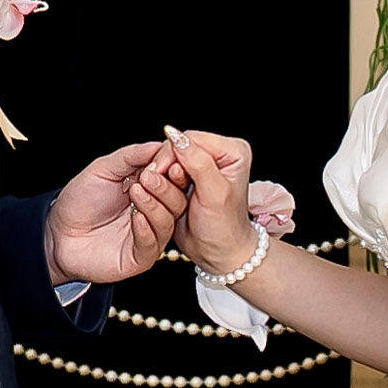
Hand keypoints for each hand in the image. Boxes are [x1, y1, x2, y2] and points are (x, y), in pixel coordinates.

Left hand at [47, 139, 185, 286]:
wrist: (58, 233)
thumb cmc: (80, 201)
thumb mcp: (104, 168)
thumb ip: (131, 156)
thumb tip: (160, 144)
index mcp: (150, 189)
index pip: (174, 178)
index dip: (174, 167)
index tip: (169, 158)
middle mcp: (154, 212)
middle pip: (178, 200)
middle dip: (165, 186)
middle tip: (148, 176)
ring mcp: (149, 235)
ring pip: (167, 221)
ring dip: (154, 205)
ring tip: (136, 192)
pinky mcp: (140, 257)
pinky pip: (152, 244)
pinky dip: (146, 229)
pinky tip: (136, 217)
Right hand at [167, 130, 260, 269]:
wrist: (220, 251)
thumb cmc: (223, 228)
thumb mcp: (214, 194)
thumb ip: (198, 163)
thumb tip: (175, 136)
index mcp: (232, 151)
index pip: (191, 138)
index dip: (170, 153)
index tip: (157, 173)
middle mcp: (219, 154)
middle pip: (178, 145)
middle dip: (165, 166)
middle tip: (155, 186)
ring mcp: (204, 165)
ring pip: (170, 159)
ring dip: (162, 176)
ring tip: (166, 196)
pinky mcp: (190, 176)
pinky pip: (167, 171)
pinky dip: (162, 183)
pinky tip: (165, 196)